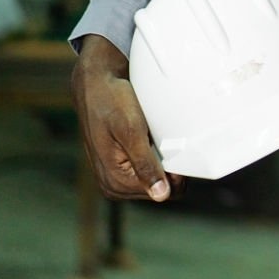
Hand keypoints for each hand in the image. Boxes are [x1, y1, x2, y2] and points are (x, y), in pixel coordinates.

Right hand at [70, 35, 175, 202]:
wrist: (95, 83)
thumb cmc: (111, 101)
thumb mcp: (131, 131)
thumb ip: (145, 164)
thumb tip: (160, 195)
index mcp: (115, 182)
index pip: (162, 193)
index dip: (177, 175)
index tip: (182, 151)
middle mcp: (112, 185)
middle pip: (160, 189)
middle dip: (170, 169)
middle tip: (169, 140)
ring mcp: (114, 177)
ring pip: (155, 180)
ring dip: (163, 163)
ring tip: (159, 138)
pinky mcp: (119, 166)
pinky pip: (147, 169)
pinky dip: (156, 157)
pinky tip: (155, 140)